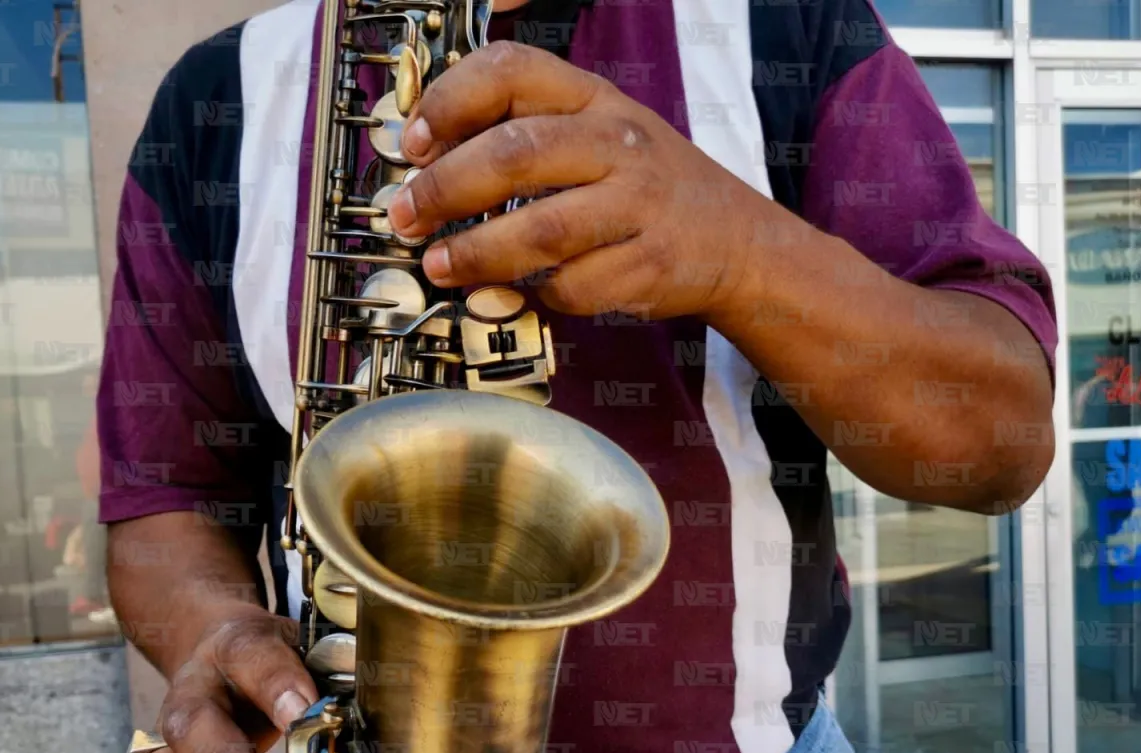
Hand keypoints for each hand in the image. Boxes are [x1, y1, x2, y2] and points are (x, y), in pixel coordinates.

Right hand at [133, 603, 318, 752]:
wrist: (213, 644)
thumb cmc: (269, 654)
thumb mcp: (302, 642)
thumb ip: (332, 664)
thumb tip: (374, 687)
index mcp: (237, 647)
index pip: (254, 656)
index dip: (277, 684)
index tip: (302, 713)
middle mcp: (196, 690)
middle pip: (197, 724)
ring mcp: (173, 736)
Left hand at [386, 41, 763, 321]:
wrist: (734, 239)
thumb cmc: (644, 185)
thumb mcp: (596, 131)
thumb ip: (523, 133)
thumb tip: (424, 163)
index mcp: (593, 99)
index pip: (511, 71)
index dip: (449, 102)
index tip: (414, 143)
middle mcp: (618, 142)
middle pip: (515, 155)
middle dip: (444, 190)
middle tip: (406, 217)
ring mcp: (638, 205)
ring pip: (541, 229)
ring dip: (476, 253)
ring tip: (439, 265)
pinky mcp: (647, 265)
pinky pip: (572, 285)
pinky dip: (535, 294)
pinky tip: (520, 291)